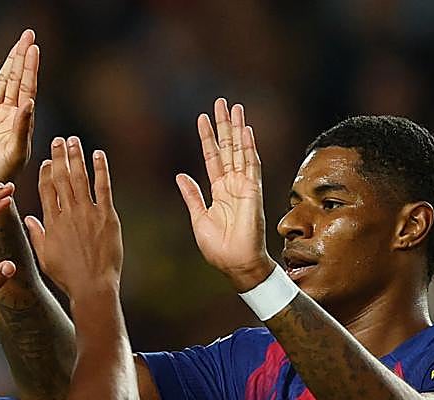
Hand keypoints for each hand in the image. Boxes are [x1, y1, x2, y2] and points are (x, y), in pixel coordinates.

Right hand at [0, 30, 38, 201]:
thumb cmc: (3, 174)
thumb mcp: (16, 152)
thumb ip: (22, 128)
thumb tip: (29, 102)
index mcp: (22, 120)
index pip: (28, 88)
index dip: (31, 68)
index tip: (34, 49)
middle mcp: (8, 114)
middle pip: (16, 79)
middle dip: (22, 57)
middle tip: (29, 35)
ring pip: (1, 82)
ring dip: (8, 63)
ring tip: (16, 43)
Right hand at [25, 137, 122, 297]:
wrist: (92, 286)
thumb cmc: (68, 276)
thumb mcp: (45, 257)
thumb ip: (37, 235)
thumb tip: (29, 219)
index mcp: (51, 222)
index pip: (46, 189)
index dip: (46, 171)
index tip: (47, 160)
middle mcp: (68, 213)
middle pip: (61, 178)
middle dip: (59, 156)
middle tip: (58, 140)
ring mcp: (88, 213)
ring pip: (80, 178)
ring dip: (76, 157)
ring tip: (74, 141)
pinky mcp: (107, 217)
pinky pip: (103, 187)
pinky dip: (100, 169)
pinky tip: (98, 155)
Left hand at [176, 98, 277, 290]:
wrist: (236, 264)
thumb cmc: (219, 247)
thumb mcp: (198, 217)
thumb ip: (192, 195)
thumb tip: (180, 175)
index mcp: (219, 191)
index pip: (212, 158)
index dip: (208, 138)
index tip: (202, 118)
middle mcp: (233, 184)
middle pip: (227, 148)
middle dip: (224, 125)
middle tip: (221, 102)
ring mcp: (244, 186)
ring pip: (240, 151)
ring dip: (237, 129)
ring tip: (234, 107)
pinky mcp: (252, 191)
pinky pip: (251, 165)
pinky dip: (248, 147)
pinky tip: (245, 130)